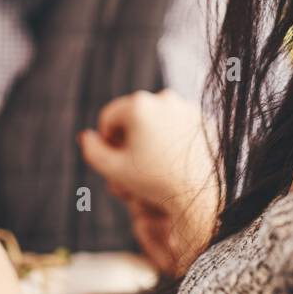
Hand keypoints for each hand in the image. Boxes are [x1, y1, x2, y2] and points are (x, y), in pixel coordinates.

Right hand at [79, 89, 219, 275]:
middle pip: (135, 115)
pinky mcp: (205, 118)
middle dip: (130, 137)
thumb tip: (87, 136)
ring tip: (154, 161)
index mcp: (138, 105)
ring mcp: (187, 107)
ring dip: (152, 135)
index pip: (109, 116)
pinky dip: (175, 137)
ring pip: (159, 118)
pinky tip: (175, 159)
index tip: (114, 159)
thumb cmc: (155, 182)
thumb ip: (93, 151)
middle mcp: (164, 98)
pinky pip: (182, 124)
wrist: (201, 195)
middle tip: (132, 161)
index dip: (106, 139)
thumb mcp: (114, 170)